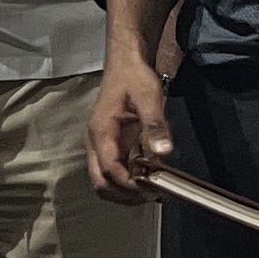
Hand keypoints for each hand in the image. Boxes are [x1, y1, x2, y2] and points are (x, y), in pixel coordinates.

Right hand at [86, 54, 171, 201]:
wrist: (126, 62)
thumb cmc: (134, 76)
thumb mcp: (148, 96)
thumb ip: (154, 124)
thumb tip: (163, 152)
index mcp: (100, 132)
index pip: (109, 170)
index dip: (129, 184)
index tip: (152, 188)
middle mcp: (95, 142)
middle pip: (101, 183)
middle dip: (125, 195)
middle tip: (153, 195)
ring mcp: (101, 145)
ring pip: (107, 180)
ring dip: (128, 190)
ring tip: (154, 189)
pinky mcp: (111, 145)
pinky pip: (117, 170)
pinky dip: (131, 180)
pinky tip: (151, 178)